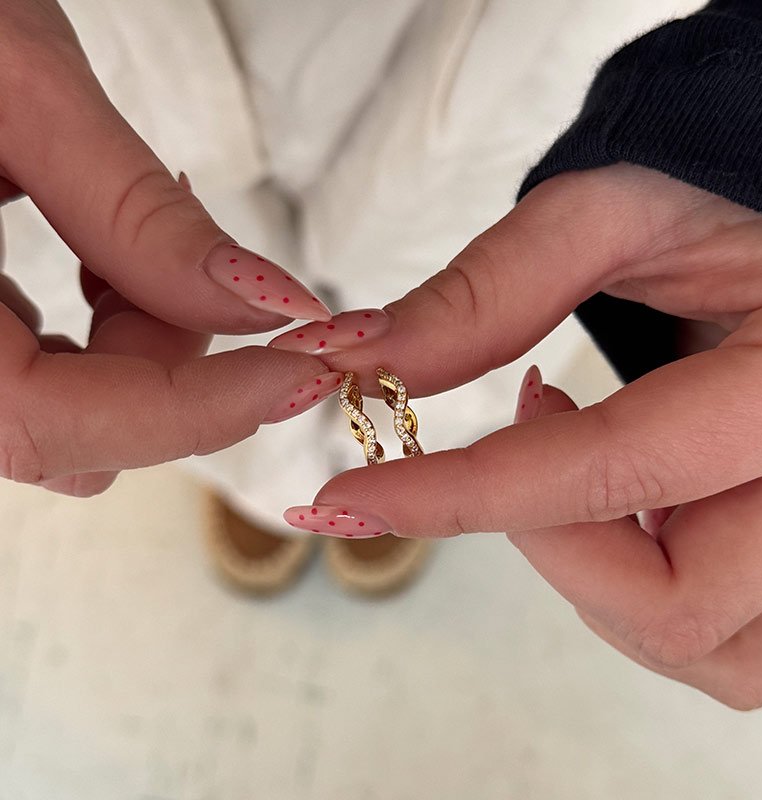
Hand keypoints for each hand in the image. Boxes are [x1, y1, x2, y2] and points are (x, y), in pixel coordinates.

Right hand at [0, 1, 333, 495]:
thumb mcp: (18, 88)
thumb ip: (138, 215)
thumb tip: (268, 304)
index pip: (54, 423)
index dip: (196, 410)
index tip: (302, 367)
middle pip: (75, 428)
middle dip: (176, 362)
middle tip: (222, 274)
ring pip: (68, 406)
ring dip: (141, 343)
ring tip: (141, 237)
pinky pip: (43, 369)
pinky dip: (103, 330)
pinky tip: (107, 258)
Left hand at [274, 164, 761, 708]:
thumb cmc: (715, 189)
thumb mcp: (609, 210)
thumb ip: (487, 293)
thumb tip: (357, 359)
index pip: (615, 471)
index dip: (462, 496)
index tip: (347, 496)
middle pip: (680, 606)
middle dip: (553, 546)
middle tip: (521, 430)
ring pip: (712, 647)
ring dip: (603, 580)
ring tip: (576, 458)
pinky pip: (723, 630)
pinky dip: (642, 585)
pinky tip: (624, 495)